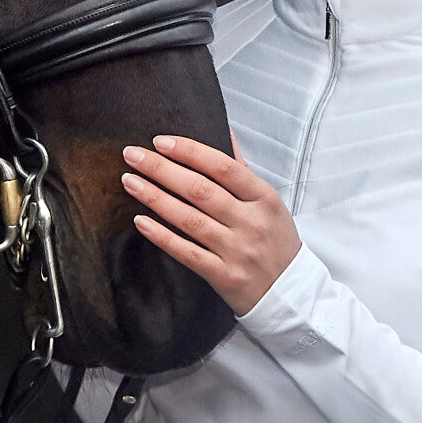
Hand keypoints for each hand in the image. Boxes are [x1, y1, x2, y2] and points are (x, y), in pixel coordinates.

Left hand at [121, 133, 301, 315]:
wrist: (291, 292)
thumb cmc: (275, 240)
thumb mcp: (268, 201)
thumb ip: (241, 168)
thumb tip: (223, 130)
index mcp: (263, 198)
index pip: (223, 167)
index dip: (190, 151)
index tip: (161, 141)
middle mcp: (250, 222)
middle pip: (200, 190)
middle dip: (162, 169)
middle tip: (133, 155)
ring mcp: (236, 250)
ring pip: (189, 219)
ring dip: (155, 198)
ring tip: (130, 181)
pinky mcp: (223, 276)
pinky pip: (187, 253)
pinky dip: (162, 236)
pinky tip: (140, 221)